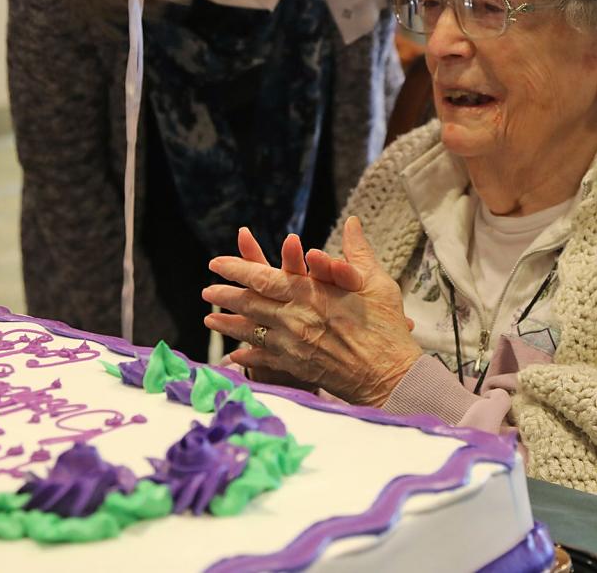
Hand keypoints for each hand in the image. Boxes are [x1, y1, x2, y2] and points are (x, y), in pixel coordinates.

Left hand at [204, 217, 421, 406]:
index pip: (262, 277)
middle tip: (206, 291)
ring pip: (251, 332)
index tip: (216, 263)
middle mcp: (295, 318)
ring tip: (209, 321)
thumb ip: (357, 252)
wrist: (390, 374)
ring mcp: (294, 345)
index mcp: (309, 293)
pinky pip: (266, 360)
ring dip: (228, 325)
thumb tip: (353, 222)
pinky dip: (249, 357)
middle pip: (250, 304)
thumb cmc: (385, 326)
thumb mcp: (375, 282)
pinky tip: (237, 356)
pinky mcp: (298, 367)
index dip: (236, 268)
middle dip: (225, 296)